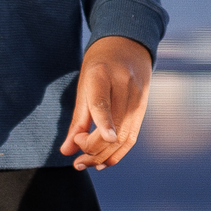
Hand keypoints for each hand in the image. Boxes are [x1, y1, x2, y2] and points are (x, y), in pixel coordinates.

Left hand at [65, 36, 154, 168]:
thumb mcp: (84, 85)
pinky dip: (118, 153)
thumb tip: (66, 151)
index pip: (103, 101)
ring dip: (104, 156)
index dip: (105, 120)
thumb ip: (77, 120)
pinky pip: (132, 136)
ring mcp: (138, 97)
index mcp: (103, 75)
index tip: (105, 138)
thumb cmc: (100, 66)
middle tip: (76, 161)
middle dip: (94, 149)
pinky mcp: (144, 108)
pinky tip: (103, 161)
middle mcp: (124, 86)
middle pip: (114, 126)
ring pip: (124, 136)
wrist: (128, 47)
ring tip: (85, 164)